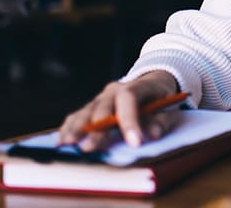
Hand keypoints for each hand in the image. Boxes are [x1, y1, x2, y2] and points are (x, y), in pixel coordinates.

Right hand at [59, 70, 180, 150]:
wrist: (151, 82)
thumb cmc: (160, 98)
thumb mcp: (169, 107)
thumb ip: (162, 120)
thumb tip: (153, 135)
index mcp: (136, 86)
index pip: (129, 99)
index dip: (130, 121)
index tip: (134, 143)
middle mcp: (114, 90)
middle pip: (102, 106)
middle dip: (96, 128)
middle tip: (89, 148)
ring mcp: (101, 97)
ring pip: (86, 110)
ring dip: (76, 128)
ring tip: (67, 144)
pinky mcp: (92, 106)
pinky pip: (78, 115)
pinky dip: (69, 127)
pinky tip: (61, 139)